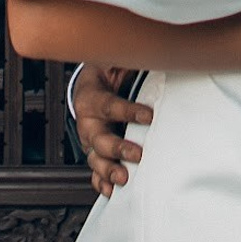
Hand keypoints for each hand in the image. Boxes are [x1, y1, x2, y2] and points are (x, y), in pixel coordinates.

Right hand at [73, 64, 153, 198]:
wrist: (88, 87)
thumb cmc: (104, 74)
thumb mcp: (111, 61)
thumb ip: (126, 59)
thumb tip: (153, 51)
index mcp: (92, 98)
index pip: (110, 105)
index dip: (129, 111)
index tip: (149, 115)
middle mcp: (88, 123)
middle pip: (100, 139)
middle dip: (118, 148)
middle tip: (138, 154)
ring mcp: (90, 141)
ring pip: (95, 159)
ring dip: (109, 170)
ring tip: (123, 179)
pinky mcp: (94, 152)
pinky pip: (94, 171)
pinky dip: (101, 182)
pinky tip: (110, 191)